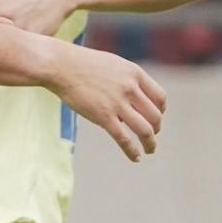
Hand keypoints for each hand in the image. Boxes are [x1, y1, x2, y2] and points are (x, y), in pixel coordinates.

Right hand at [51, 45, 166, 162]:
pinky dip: (133, 151)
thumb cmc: (82, 64)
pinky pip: (124, 138)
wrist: (60, 65)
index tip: (155, 118)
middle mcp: (130, 88)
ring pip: (145, 129)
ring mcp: (117, 103)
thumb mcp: (112, 64)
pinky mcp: (103, 116)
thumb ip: (126, 79)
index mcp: (135, 73)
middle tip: (152, 136)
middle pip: (155, 115)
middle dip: (156, 129)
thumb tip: (131, 98)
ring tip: (149, 150)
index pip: (159, 97)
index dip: (160, 111)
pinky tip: (136, 158)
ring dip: (150, 143)